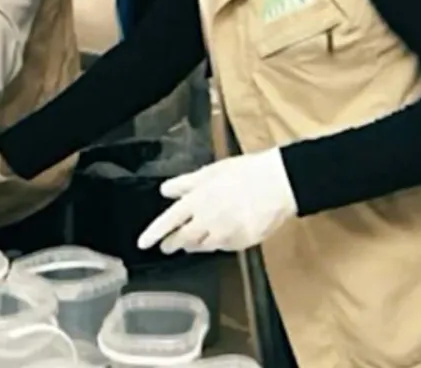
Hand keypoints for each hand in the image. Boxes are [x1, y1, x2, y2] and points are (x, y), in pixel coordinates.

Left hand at [137, 148, 297, 254]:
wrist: (277, 184)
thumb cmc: (245, 173)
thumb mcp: (210, 172)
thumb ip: (186, 183)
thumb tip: (166, 190)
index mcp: (196, 201)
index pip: (168, 222)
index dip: (153, 233)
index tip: (142, 244)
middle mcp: (206, 222)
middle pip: (183, 240)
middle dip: (173, 244)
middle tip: (167, 246)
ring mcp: (223, 235)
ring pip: (201, 246)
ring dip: (194, 244)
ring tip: (190, 242)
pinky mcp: (240, 244)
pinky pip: (222, 247)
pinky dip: (216, 243)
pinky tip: (218, 236)